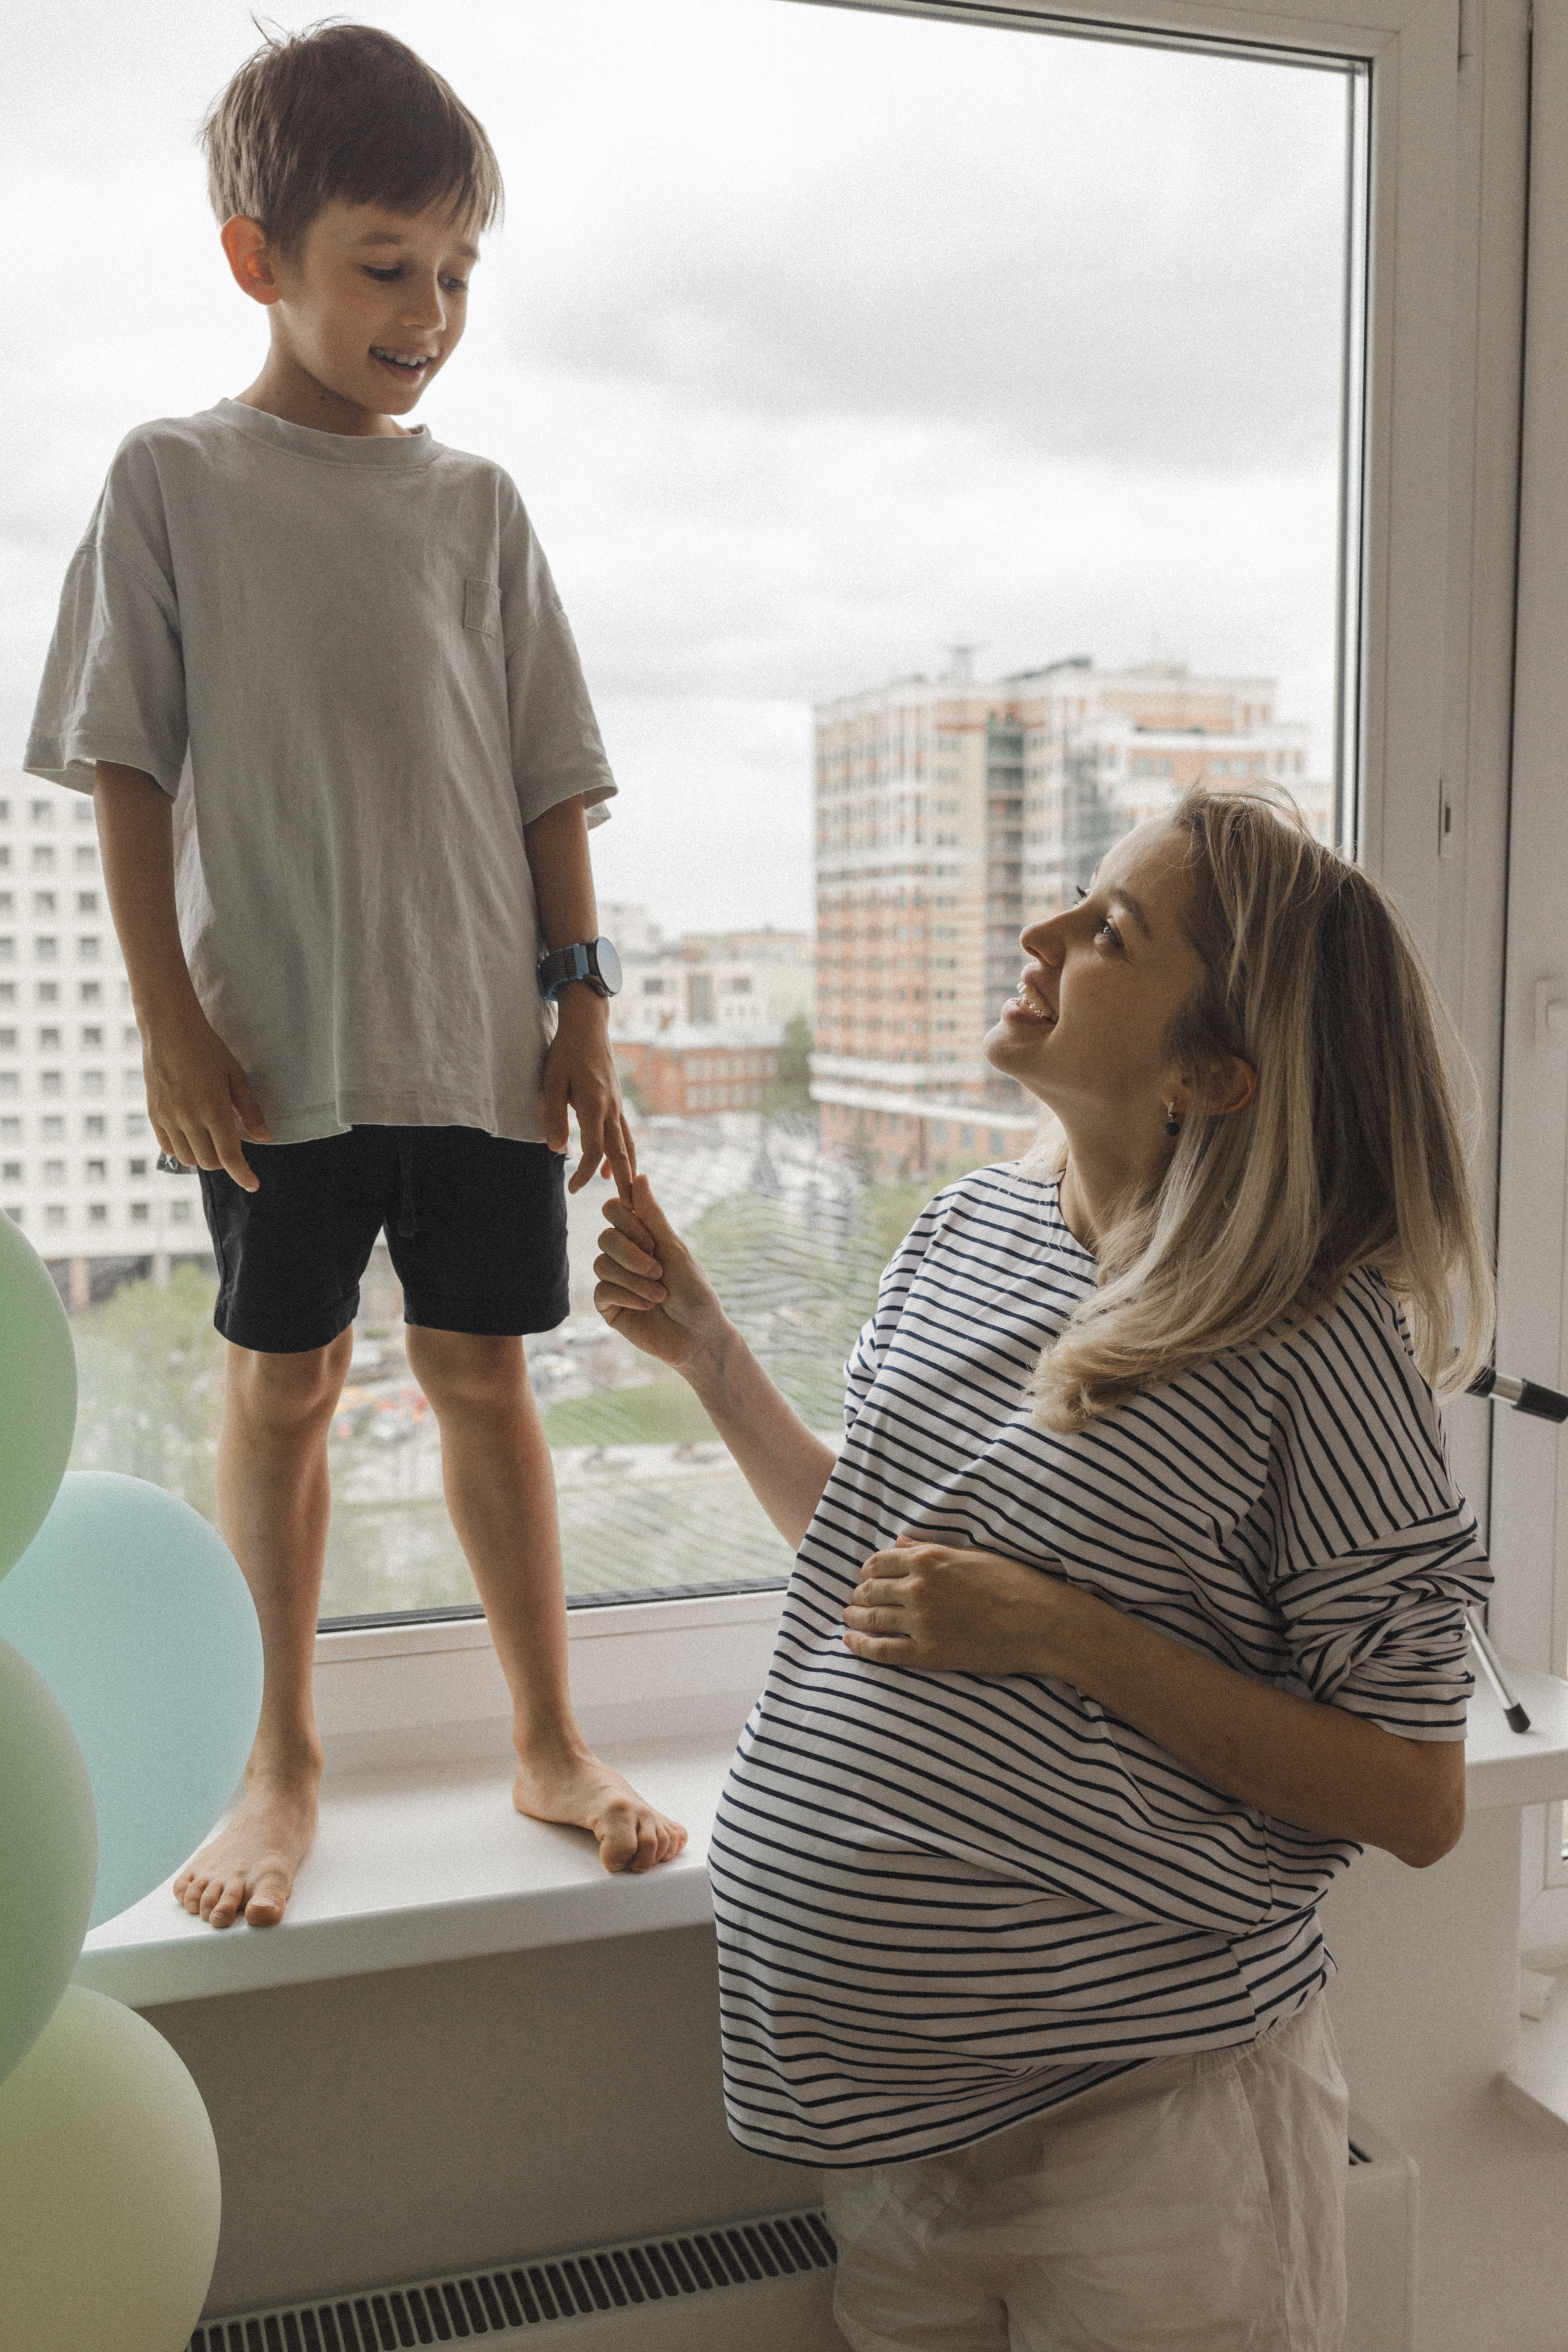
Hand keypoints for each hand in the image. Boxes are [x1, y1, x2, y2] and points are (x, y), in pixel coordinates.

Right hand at [141, 1002, 270, 1190]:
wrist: (169, 1029)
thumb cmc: (208, 1049)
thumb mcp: (236, 1076)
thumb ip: (249, 1110)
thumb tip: (264, 1138)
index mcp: (213, 1109)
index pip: (230, 1156)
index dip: (243, 1174)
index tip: (253, 1185)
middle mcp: (189, 1118)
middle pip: (209, 1162)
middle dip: (223, 1160)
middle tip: (230, 1145)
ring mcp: (168, 1117)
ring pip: (187, 1158)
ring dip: (202, 1155)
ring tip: (210, 1137)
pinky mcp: (153, 1114)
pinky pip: (167, 1146)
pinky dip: (182, 1147)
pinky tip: (191, 1133)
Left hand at [541, 987, 634, 1197]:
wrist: (589, 1025)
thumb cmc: (566, 1051)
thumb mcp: (552, 1080)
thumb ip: (553, 1116)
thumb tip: (556, 1149)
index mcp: (594, 1105)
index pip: (593, 1150)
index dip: (584, 1173)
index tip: (574, 1189)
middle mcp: (612, 1109)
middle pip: (621, 1154)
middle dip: (623, 1184)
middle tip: (628, 1210)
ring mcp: (618, 1106)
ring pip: (627, 1146)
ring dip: (627, 1171)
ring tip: (626, 1195)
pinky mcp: (617, 1103)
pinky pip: (624, 1134)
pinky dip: (622, 1154)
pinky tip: (611, 1167)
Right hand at [594, 1176, 729, 1374]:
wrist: (698, 1336)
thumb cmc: (694, 1292)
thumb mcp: (675, 1250)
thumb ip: (652, 1216)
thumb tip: (639, 1176)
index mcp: (642, 1236)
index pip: (615, 1209)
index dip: (628, 1220)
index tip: (651, 1239)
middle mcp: (624, 1255)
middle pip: (606, 1236)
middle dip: (634, 1254)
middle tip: (659, 1271)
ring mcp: (614, 1279)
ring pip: (602, 1263)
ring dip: (636, 1279)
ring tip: (659, 1295)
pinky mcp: (608, 1305)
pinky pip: (602, 1289)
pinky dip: (629, 1296)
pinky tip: (647, 1307)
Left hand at [842, 1535, 1083, 1674]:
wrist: (1042, 1622)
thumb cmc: (1014, 1583)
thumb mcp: (971, 1555)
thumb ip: (928, 1549)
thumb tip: (898, 1543)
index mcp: (929, 1559)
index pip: (878, 1562)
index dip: (866, 1571)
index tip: (866, 1577)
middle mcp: (919, 1588)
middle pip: (870, 1590)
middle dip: (858, 1595)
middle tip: (854, 1600)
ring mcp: (922, 1622)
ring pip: (872, 1619)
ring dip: (855, 1618)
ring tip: (848, 1619)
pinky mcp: (929, 1653)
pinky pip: (883, 1650)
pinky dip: (861, 1646)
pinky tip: (850, 1643)